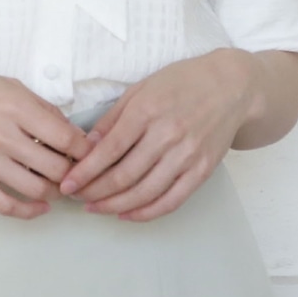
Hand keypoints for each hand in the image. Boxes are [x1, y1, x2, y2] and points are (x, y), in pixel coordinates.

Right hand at [0, 67, 90, 219]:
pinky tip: (40, 207)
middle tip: (78, 173)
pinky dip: (30, 212)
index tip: (91, 153)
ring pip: (37, 190)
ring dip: (55, 192)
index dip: (86, 150)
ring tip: (60, 186)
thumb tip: (68, 130)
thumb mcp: (6, 84)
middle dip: (74, 174)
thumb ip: (38, 107)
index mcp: (16, 107)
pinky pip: (7, 206)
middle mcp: (2, 136)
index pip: (66, 138)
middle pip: (57, 168)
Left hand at [59, 50, 254, 220]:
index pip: (109, 150)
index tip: (67, 184)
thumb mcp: (140, 89)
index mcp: (147, 111)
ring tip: (95, 208)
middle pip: (124, 176)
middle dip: (95, 191)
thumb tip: (87, 145)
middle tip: (76, 198)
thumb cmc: (181, 83)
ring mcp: (187, 156)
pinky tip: (127, 213)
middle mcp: (167, 135)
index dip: (85, 171)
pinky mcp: (203, 171)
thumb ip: (113, 118)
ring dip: (115, 205)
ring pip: (145, 193)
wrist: (230, 87)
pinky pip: (172, 200)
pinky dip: (147, 212)